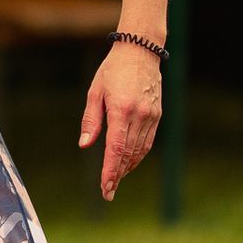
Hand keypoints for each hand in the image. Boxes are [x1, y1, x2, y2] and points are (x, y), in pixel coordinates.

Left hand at [79, 39, 163, 200]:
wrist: (140, 52)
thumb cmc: (112, 70)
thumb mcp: (95, 91)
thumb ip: (91, 120)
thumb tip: (85, 145)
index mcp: (121, 110)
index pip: (116, 148)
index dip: (110, 170)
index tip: (105, 187)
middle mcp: (139, 116)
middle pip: (128, 153)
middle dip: (117, 174)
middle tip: (108, 191)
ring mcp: (151, 116)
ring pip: (140, 150)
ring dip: (128, 167)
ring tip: (115, 179)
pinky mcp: (157, 115)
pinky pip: (148, 141)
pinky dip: (138, 155)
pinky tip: (129, 162)